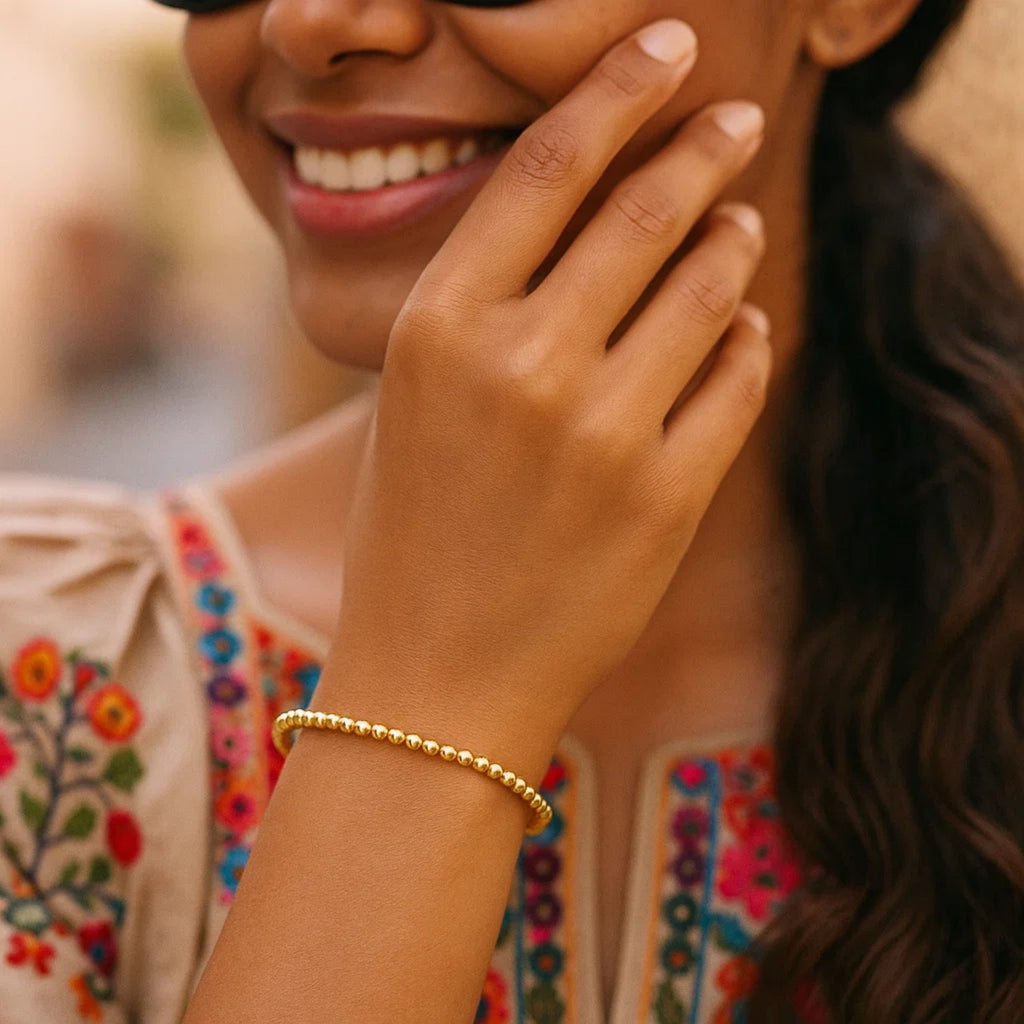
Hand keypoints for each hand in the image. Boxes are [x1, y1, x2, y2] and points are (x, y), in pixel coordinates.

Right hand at [331, 20, 770, 738]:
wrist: (437, 677)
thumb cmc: (410, 534)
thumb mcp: (413, 403)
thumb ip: (487, 312)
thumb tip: (589, 234)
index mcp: (439, 327)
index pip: (545, 165)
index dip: (615, 90)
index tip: (662, 47)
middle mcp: (522, 364)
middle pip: (642, 209)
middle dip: (701, 147)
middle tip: (733, 118)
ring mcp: (601, 432)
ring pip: (706, 287)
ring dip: (732, 242)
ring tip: (739, 222)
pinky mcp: (665, 495)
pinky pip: (734, 380)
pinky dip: (745, 339)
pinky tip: (739, 327)